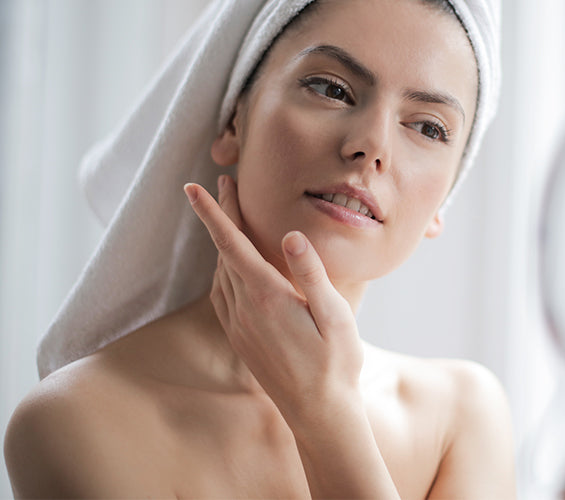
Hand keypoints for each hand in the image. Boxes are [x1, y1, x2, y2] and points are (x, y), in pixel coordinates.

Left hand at [184, 176, 363, 424]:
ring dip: (221, 242)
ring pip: (220, 273)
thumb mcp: (335, 316)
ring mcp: (239, 326)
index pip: (232, 245)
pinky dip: (222, 269)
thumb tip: (292, 235)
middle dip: (220, 216)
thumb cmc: (335, 363)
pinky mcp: (240, 339)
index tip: (193, 187)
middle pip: (223, 252)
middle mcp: (245, 310)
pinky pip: (221, 295)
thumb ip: (312, 274)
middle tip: (222, 184)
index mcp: (267, 298)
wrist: (319, 413)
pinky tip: (231, 266)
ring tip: (228, 218)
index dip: (212, 213)